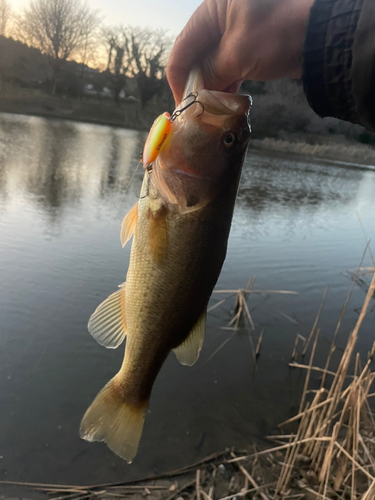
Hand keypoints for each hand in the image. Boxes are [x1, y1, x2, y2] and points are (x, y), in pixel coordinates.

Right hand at [167, 0, 314, 103]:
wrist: (319, 37)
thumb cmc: (276, 36)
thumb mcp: (237, 55)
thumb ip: (210, 73)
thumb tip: (194, 94)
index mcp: (211, 9)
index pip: (182, 47)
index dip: (178, 79)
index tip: (182, 106)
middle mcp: (220, 17)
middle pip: (196, 56)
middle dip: (196, 84)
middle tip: (196, 112)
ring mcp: (235, 30)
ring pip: (212, 63)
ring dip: (211, 87)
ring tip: (211, 110)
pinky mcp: (248, 44)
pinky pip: (228, 65)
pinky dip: (226, 83)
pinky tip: (226, 101)